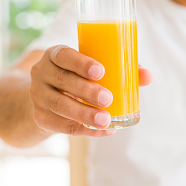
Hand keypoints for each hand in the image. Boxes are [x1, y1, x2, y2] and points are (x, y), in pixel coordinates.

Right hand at [29, 45, 151, 136]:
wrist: (46, 96)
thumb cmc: (78, 76)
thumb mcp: (92, 68)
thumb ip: (120, 69)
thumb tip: (148, 77)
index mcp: (55, 55)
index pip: (64, 55)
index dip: (81, 63)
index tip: (100, 71)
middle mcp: (42, 72)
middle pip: (63, 81)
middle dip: (86, 91)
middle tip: (108, 98)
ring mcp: (38, 96)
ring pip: (60, 105)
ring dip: (84, 114)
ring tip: (106, 120)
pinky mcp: (41, 117)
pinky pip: (63, 126)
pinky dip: (86, 130)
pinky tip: (104, 131)